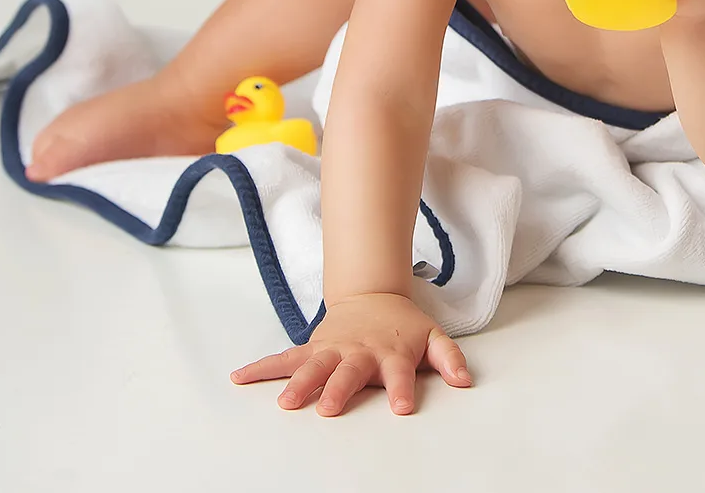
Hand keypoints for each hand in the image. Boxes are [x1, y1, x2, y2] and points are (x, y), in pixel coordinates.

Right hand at [231, 292, 471, 414]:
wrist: (372, 296)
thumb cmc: (402, 326)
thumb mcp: (433, 337)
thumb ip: (449, 359)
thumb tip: (465, 381)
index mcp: (390, 353)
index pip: (400, 374)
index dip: (402, 390)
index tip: (401, 408)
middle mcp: (358, 352)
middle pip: (348, 372)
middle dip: (339, 390)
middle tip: (328, 409)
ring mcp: (332, 349)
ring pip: (313, 366)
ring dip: (299, 383)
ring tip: (285, 402)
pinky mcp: (312, 348)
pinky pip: (284, 358)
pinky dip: (262, 367)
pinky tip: (239, 377)